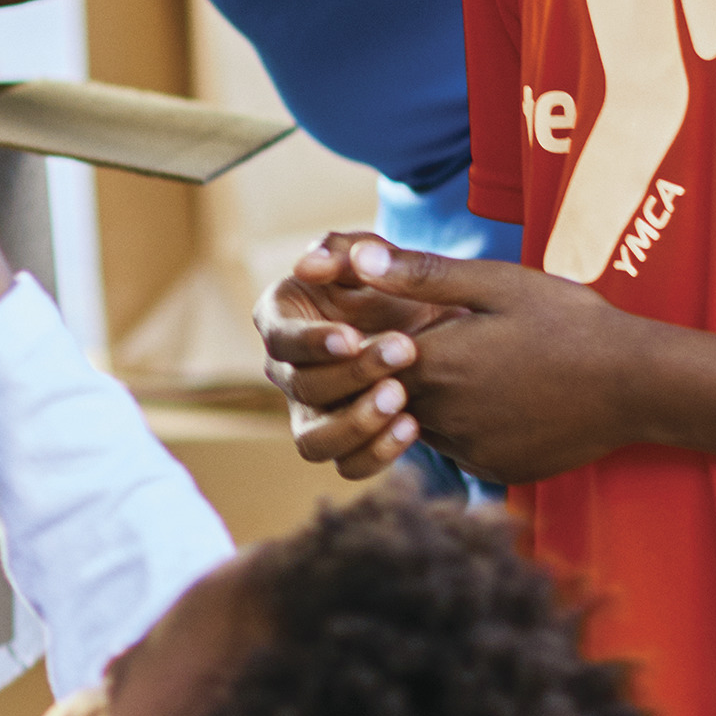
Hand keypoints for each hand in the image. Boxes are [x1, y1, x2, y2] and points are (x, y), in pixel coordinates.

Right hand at [258, 232, 472, 478]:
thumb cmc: (393, 286)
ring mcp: (311, 413)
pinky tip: (411, 425)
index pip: (280, 337)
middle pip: (302, 387)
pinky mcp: (342, 445)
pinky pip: (347, 466)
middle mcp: (287, 372)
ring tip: (401, 398)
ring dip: (355, 423)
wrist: (434, 328)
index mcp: (282, 320)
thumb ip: (344, 249)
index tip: (352, 337)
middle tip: (405, 350)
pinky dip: (376, 453)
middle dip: (354, 373)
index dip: (312, 342)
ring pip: (313, 441)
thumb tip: (310, 264)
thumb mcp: (374, 256)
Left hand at [271, 235, 647, 485]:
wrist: (640, 385)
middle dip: (401, 371)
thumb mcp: (498, 284)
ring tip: (477, 369)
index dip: (370, 341)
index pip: (364, 360)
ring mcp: (469, 449)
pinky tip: (501, 401)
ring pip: (422, 424)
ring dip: (433, 400)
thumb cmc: (571, 322)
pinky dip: (466, 427)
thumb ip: (423, 274)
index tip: (395, 322)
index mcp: (434, 364)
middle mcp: (442, 416)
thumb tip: (357, 258)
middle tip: (446, 344)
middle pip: (389, 395)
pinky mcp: (495, 470)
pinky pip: (459, 449)